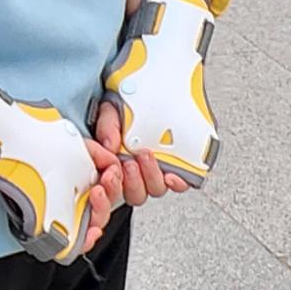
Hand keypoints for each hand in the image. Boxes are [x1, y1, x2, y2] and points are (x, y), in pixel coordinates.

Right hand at [90, 98, 184, 214]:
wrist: (148, 95)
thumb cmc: (128, 109)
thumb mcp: (111, 112)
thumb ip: (108, 127)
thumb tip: (110, 144)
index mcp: (118, 164)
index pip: (115, 187)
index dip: (114, 186)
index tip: (113, 170)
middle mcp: (138, 172)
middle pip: (136, 194)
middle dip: (133, 181)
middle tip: (130, 162)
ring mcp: (158, 170)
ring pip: (156, 189)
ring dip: (151, 177)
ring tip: (146, 156)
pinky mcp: (179, 165)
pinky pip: (182, 182)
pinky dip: (178, 181)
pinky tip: (172, 175)